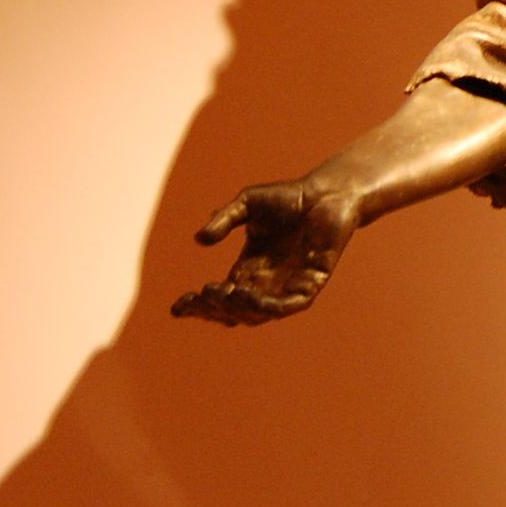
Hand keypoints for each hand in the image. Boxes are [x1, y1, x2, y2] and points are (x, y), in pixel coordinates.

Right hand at [171, 177, 359, 326]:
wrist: (327, 192)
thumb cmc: (289, 198)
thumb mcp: (246, 205)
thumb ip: (224, 220)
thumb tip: (199, 239)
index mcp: (250, 269)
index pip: (220, 296)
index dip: (199, 305)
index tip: (178, 306)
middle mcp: (268, 282)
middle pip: (236, 311)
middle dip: (215, 309)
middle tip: (203, 293)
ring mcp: (291, 285)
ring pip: (261, 314)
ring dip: (240, 308)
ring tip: (224, 294)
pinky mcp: (313, 282)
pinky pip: (292, 304)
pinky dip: (272, 306)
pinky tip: (253, 297)